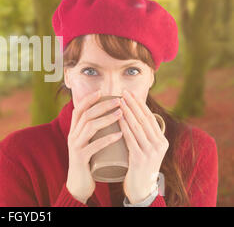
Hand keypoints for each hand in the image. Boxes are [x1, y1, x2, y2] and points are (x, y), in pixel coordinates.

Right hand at [66, 90, 123, 203]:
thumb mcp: (88, 143)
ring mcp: (75, 147)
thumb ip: (94, 132)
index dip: (88, 99)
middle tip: (119, 101)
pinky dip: (107, 139)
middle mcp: (73, 136)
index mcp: (74, 131)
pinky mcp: (81, 158)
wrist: (78, 184)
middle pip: (86, 115)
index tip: (102, 92)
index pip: (78, 110)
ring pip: (90, 127)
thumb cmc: (88, 162)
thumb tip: (109, 117)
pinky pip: (94, 146)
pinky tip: (119, 135)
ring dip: (107, 118)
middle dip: (103, 105)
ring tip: (121, 114)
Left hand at [118, 89, 168, 203]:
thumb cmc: (139, 166)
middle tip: (123, 92)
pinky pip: (131, 139)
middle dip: (133, 104)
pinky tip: (118, 118)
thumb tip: (134, 116)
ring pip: (138, 127)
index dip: (140, 104)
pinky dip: (124, 127)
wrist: (140, 189)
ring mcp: (150, 153)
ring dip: (127, 112)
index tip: (130, 93)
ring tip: (118, 101)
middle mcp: (159, 145)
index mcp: (162, 141)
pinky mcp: (140, 159)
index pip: (150, 118)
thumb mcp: (146, 149)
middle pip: (144, 120)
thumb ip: (143, 135)